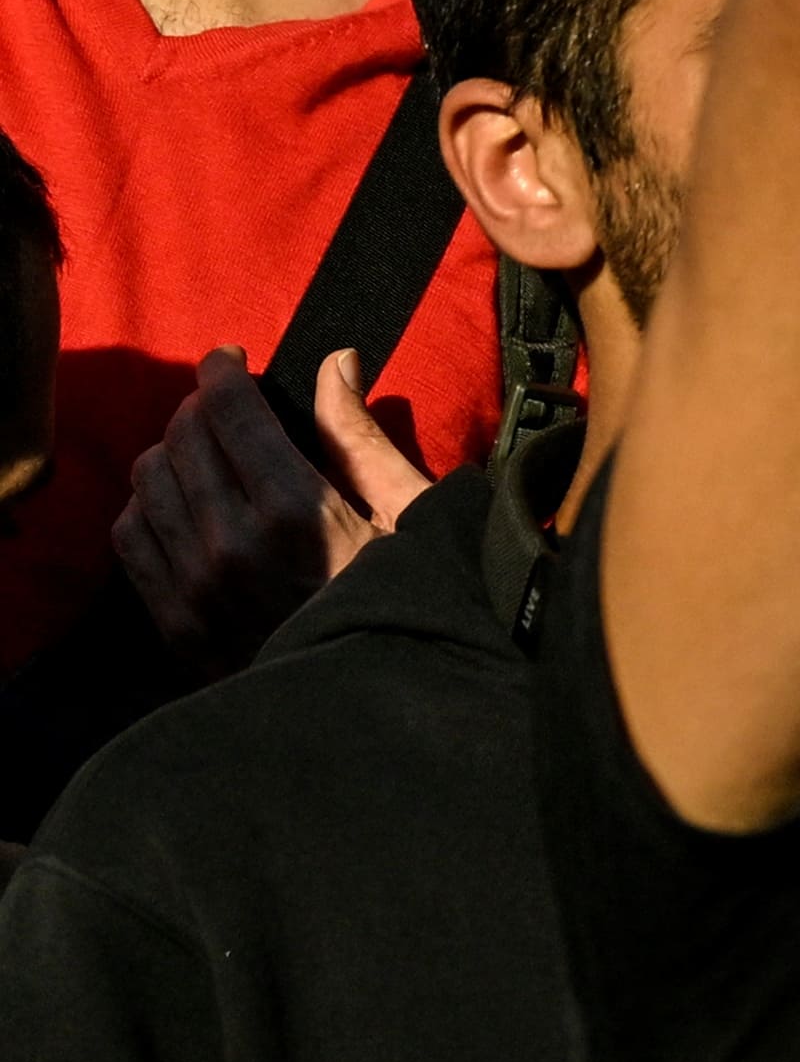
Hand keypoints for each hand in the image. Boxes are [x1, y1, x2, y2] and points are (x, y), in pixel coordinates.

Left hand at [112, 345, 425, 669]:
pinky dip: (145, 503)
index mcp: (296, 510)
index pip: (229, 413)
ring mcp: (192, 585)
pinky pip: (130, 535)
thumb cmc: (404, 600)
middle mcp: (230, 543)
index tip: (230, 357)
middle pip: (181, 439)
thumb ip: (362, 437)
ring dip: (170, 450)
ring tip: (202, 450)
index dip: (223, 371)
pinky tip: (179, 501)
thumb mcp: (408, 515)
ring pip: (147, 481)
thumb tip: (335, 363)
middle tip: (224, 401)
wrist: (365, 704)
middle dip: (199, 405)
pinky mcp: (171, 619)